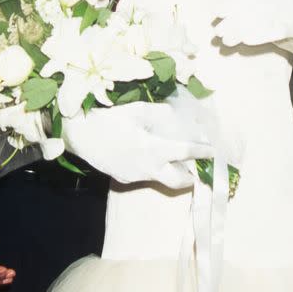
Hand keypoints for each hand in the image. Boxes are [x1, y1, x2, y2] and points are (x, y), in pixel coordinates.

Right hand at [61, 102, 213, 186]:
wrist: (80, 136)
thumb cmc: (110, 120)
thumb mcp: (138, 110)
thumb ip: (161, 113)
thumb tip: (176, 113)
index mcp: (154, 149)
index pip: (186, 152)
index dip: (202, 151)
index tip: (212, 150)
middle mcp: (148, 167)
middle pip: (178, 181)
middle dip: (192, 178)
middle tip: (198, 170)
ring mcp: (136, 176)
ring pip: (161, 179)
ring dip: (171, 172)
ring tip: (175, 162)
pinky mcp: (124, 178)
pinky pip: (144, 176)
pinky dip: (152, 169)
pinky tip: (147, 157)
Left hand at [213, 0, 292, 61]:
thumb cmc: (286, 31)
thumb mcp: (268, 18)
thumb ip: (251, 15)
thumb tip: (222, 21)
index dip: (232, 4)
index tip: (216, 14)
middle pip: (254, 7)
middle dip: (233, 20)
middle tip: (218, 32)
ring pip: (263, 19)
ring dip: (242, 30)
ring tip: (227, 40)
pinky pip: (278, 30)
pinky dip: (261, 35)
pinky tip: (247, 41)